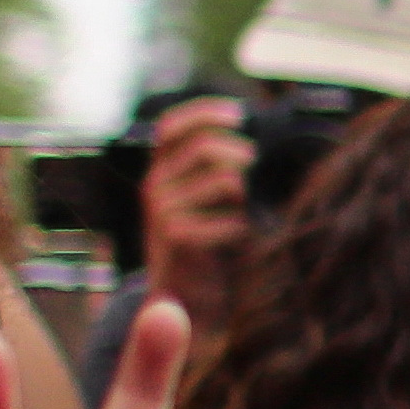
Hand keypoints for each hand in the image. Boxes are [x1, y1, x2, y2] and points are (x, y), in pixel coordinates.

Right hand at [131, 97, 255, 321]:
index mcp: (159, 171)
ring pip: (225, 181)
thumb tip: (251, 147)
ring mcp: (162, 211)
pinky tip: (237, 240)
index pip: (171, 126)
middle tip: (254, 162)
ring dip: (245, 196)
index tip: (239, 112)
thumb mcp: (203, 200)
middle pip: (205, 147)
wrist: (181, 296)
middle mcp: (155, 185)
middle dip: (240, 152)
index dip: (204, 112)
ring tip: (242, 214)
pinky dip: (243, 229)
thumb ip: (215, 171)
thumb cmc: (203, 243)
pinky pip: (231, 220)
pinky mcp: (177, 236)